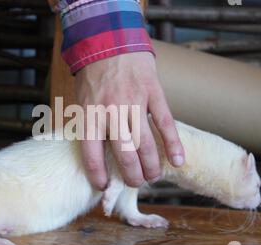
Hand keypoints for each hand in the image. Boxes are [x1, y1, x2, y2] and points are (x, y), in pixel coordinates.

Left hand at [75, 51, 184, 189]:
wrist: (111, 42)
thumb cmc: (94, 76)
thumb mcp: (81, 101)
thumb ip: (88, 126)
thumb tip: (95, 157)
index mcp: (90, 114)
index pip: (92, 154)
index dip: (98, 175)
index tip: (103, 186)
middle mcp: (112, 111)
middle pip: (124, 154)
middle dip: (131, 175)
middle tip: (135, 182)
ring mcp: (134, 102)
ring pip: (146, 144)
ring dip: (152, 166)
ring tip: (153, 176)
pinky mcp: (153, 93)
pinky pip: (166, 123)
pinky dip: (174, 144)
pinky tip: (179, 160)